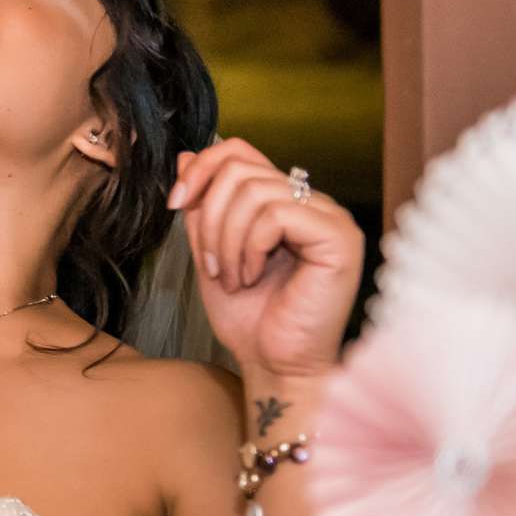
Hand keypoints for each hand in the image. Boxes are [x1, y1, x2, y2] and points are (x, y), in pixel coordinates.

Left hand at [169, 139, 363, 385]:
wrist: (273, 364)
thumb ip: (201, 205)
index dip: (200, 169)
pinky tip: (251, 277)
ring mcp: (329, 217)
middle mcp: (311, 202)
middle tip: (210, 264)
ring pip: (254, 191)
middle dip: (208, 216)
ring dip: (226, 239)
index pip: (239, 151)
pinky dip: (249, 248)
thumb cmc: (248, 317)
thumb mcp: (209, 251)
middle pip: (240, 168)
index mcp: (283, 201)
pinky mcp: (339, 237)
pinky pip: (276, 215)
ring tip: (231, 277)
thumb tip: (186, 155)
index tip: (176, 204)